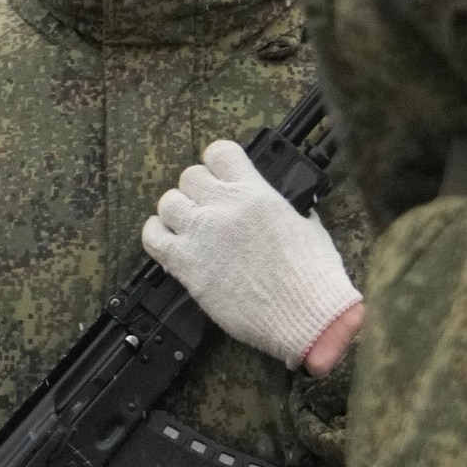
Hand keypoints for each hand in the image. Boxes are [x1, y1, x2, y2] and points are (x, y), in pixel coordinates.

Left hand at [141, 140, 362, 370]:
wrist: (305, 313)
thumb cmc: (314, 275)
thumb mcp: (308, 226)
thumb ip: (286, 210)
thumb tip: (278, 208)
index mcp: (257, 193)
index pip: (221, 153)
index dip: (219, 162)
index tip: (223, 174)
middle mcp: (224, 207)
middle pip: (190, 176)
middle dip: (199, 189)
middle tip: (210, 206)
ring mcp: (201, 234)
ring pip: (168, 202)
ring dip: (179, 211)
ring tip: (192, 226)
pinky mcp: (185, 264)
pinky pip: (153, 237)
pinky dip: (158, 235)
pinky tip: (173, 243)